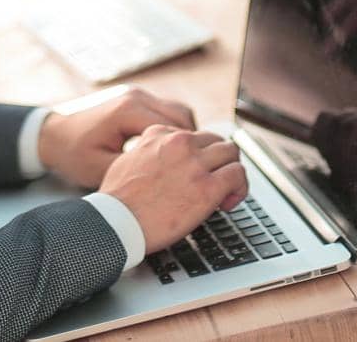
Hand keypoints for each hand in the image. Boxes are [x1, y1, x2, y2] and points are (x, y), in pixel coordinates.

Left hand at [38, 86, 195, 188]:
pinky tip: (173, 152)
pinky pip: (166, 112)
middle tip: (197, 167)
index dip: (190, 150)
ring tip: (187, 161)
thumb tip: (168, 179)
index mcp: (128, 111)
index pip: (175, 127)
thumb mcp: (103, 169)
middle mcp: (136, 97)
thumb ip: (136, 170)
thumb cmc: (73, 154)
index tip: (197, 170)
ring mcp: (136, 96)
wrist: (53, 136)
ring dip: (186, 134)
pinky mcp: (135, 100)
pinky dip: (174, 129)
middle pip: (182, 115)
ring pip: (177, 111)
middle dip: (193, 142)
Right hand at [98, 126, 247, 252]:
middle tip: (216, 180)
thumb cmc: (117, 200)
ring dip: (232, 171)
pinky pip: (238, 175)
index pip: (194, 135)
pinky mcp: (207, 187)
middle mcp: (180, 143)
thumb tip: (160, 158)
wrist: (116, 222)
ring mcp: (195, 164)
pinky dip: (240, 187)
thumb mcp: (128, 158)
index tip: (198, 171)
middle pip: (217, 141)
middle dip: (220, 161)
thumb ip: (147, 149)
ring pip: (232, 153)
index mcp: (160, 134)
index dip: (200, 155)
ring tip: (225, 192)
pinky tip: (228, 202)